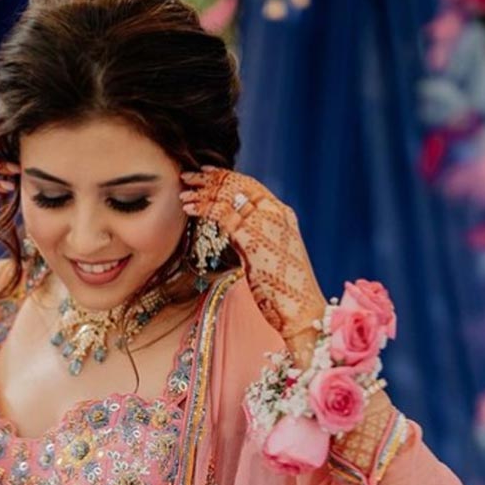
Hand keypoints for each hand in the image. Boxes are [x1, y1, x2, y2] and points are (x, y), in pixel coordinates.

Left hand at [179, 167, 325, 365]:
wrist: (300, 310)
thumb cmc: (284, 292)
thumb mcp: (266, 256)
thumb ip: (249, 239)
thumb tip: (228, 230)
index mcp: (282, 214)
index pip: (251, 185)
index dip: (226, 177)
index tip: (205, 173)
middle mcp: (276, 213)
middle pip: (238, 185)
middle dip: (209, 178)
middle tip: (187, 176)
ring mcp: (267, 223)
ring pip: (228, 196)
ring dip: (202, 193)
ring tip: (183, 194)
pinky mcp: (254, 238)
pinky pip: (223, 215)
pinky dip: (204, 209)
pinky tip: (190, 210)